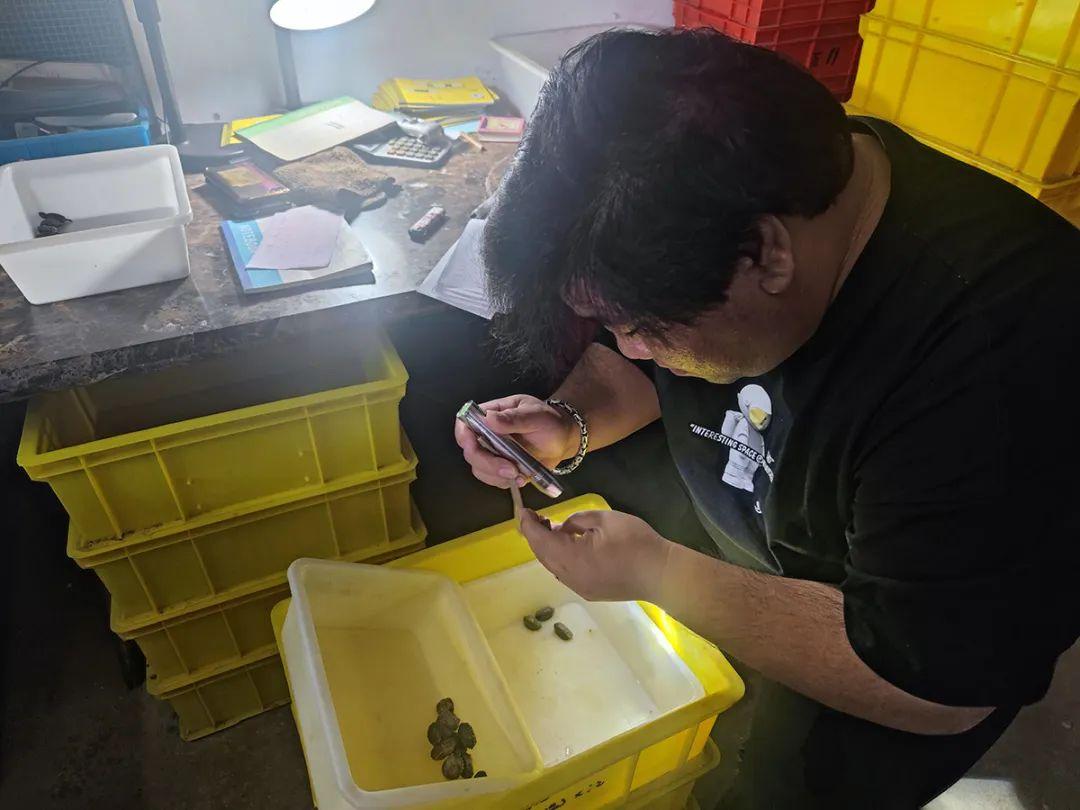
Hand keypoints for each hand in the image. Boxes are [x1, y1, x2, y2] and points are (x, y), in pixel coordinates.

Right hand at [454, 395, 576, 488]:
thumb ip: (513, 418)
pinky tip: (521, 478)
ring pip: (479, 468)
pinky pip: (493, 479)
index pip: (466, 423)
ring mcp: (493, 453)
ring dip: (496, 475)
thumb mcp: (535, 415)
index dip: (464, 435)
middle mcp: (487, 434)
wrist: (563, 439)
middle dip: (487, 463)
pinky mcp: (501, 468)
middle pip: (471, 451)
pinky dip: (504, 482)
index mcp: (492, 415)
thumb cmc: (550, 421)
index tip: (472, 446)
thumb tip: (489, 418)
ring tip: (519, 474)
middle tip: (510, 469)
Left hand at [518, 509, 672, 601]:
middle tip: (535, 517)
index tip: (524, 510)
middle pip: (542, 555)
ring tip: (550, 529)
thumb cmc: (635, 542)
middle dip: (535, 536)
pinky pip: (566, 573)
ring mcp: (579, 587)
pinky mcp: (589, 592)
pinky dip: (560, 558)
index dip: (528, 524)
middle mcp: (569, 577)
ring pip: (553, 566)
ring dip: (548, 548)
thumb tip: (564, 529)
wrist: (661, 574)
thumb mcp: (604, 519)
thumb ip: (577, 521)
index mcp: (570, 558)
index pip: (539, 540)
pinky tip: (568, 546)